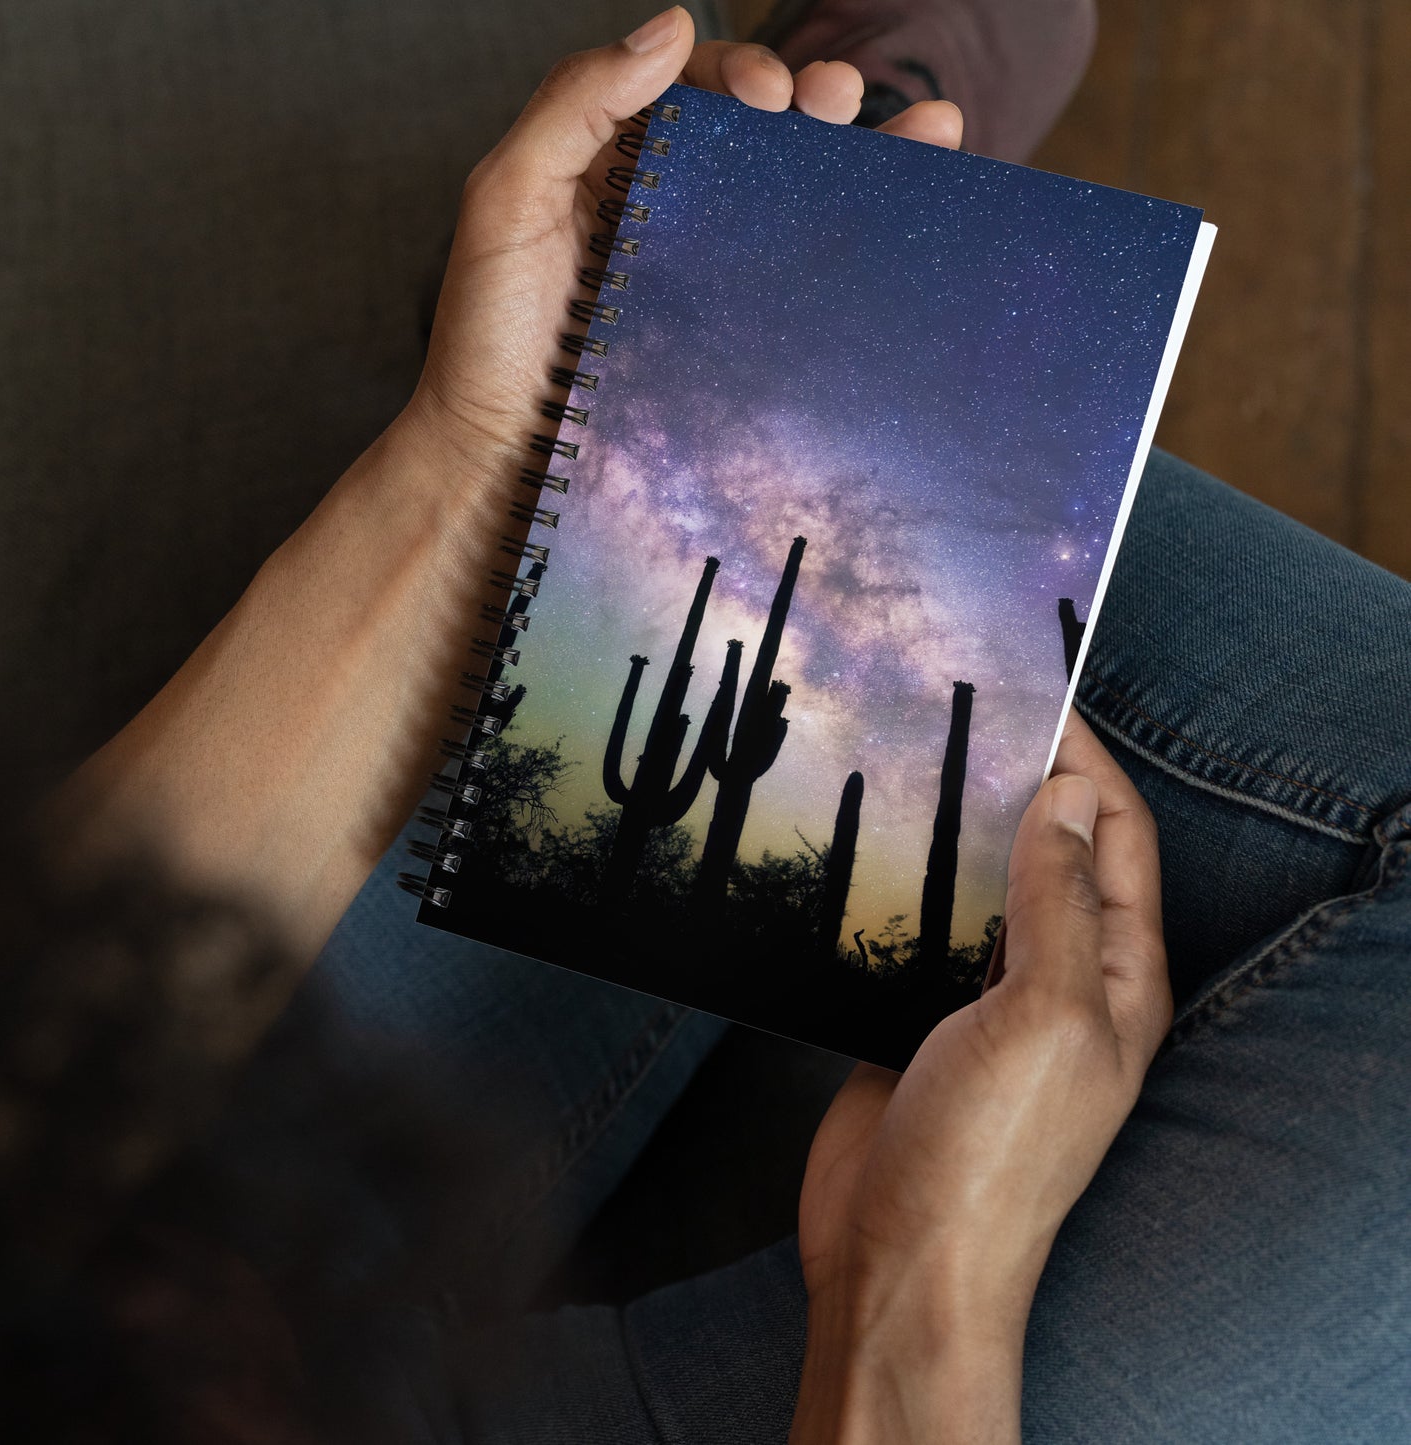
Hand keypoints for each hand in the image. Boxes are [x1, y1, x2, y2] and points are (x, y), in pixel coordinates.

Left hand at [391, 4, 963, 494]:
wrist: (503, 461)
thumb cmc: (488, 339)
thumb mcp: (505, 201)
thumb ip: (572, 104)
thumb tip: (671, 29)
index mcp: (611, 164)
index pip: (691, 89)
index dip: (738, 71)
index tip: (769, 93)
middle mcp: (666, 213)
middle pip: (757, 136)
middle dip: (814, 102)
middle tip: (838, 99)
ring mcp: (703, 280)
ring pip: (793, 202)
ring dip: (864, 157)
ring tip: (926, 129)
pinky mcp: (729, 340)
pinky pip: (799, 283)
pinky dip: (859, 247)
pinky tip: (908, 214)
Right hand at [792, 710, 1171, 1443]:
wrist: (900, 1262)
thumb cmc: (988, 1158)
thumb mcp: (1042, 1016)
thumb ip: (1055, 903)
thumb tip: (1066, 795)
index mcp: (1115, 976)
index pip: (1116, 837)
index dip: (1087, 761)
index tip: (1038, 692)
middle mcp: (1060, 981)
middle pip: (1054, 853)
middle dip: (1024, 781)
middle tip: (966, 711)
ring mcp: (988, 1001)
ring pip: (986, 886)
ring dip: (963, 828)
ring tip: (915, 760)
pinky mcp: (921, 1016)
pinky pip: (925, 929)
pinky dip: (911, 881)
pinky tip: (873, 847)